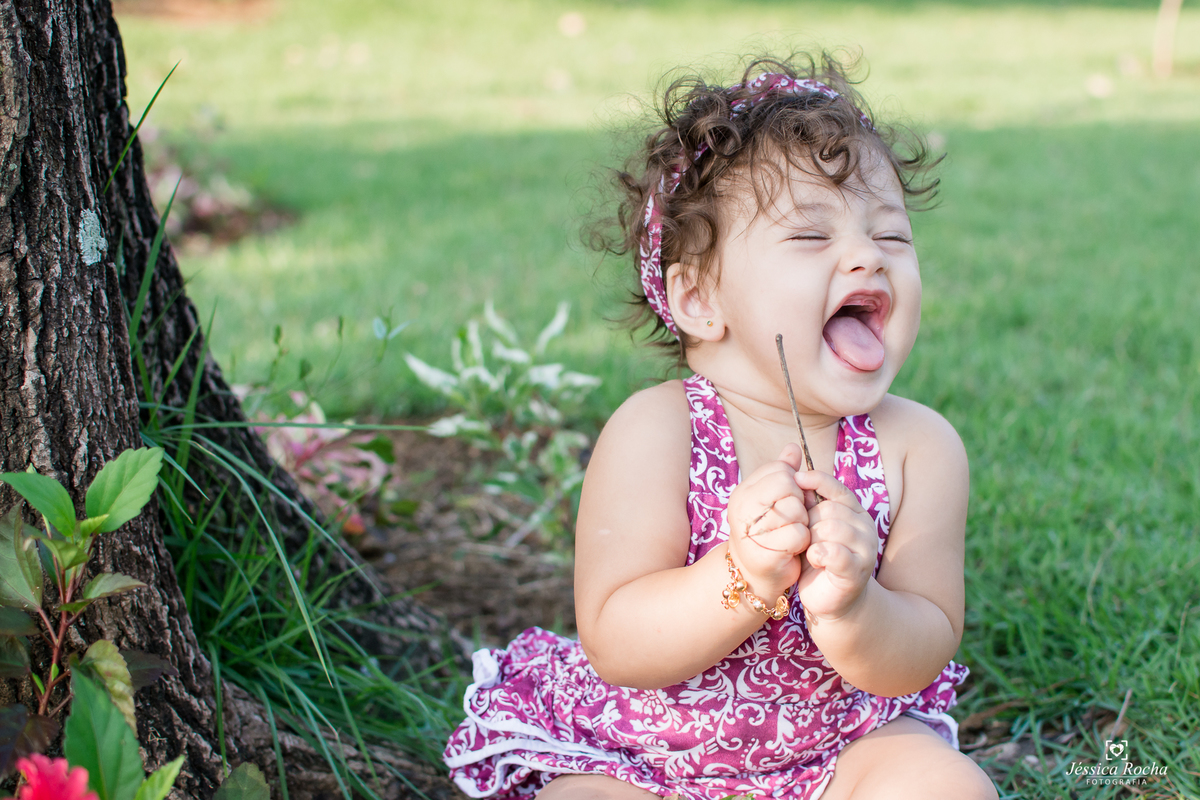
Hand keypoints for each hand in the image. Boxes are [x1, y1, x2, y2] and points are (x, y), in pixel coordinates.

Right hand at [726, 443, 810, 596]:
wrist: (755, 574)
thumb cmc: (769, 532)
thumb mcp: (773, 498)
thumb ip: (782, 472)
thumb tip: (793, 447)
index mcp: (743, 491)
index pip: (779, 471)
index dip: (792, 484)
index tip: (786, 500)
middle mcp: (741, 508)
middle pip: (788, 487)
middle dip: (798, 503)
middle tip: (791, 519)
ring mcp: (750, 531)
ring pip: (795, 511)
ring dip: (802, 523)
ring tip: (790, 534)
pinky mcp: (764, 553)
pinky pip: (798, 535)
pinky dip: (802, 542)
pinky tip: (792, 548)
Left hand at [793, 470, 878, 622]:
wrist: (831, 601)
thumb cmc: (818, 560)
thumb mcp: (811, 528)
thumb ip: (809, 505)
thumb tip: (796, 474)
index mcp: (855, 513)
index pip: (838, 488)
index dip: (818, 480)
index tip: (796, 478)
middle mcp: (865, 528)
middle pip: (830, 509)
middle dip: (810, 521)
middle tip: (803, 538)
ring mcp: (865, 549)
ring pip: (831, 529)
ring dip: (812, 540)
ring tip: (808, 551)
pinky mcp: (857, 571)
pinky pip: (834, 552)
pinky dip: (818, 554)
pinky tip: (814, 559)